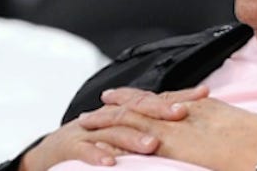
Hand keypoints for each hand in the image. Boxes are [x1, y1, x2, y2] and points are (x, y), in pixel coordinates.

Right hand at [19, 86, 208, 170]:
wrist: (51, 150)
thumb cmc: (97, 141)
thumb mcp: (127, 133)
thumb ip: (154, 129)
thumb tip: (192, 128)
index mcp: (127, 111)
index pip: (158, 100)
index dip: (181, 95)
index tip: (205, 93)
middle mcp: (111, 115)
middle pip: (138, 108)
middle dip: (160, 109)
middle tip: (182, 112)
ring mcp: (91, 130)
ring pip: (115, 130)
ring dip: (134, 137)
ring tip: (152, 144)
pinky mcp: (71, 146)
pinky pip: (84, 150)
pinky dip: (97, 155)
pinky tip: (110, 163)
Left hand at [79, 97, 256, 170]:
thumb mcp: (243, 129)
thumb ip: (223, 127)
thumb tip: (216, 135)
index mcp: (207, 108)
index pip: (169, 98)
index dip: (146, 97)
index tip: (130, 96)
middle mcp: (191, 113)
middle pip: (147, 103)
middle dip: (121, 102)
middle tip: (100, 102)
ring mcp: (183, 128)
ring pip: (137, 117)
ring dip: (110, 118)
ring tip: (89, 120)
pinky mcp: (178, 146)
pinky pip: (140, 137)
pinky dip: (118, 136)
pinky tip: (102, 140)